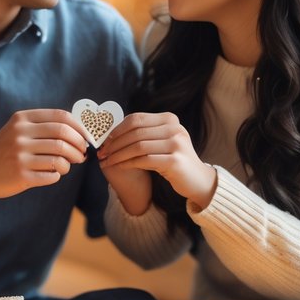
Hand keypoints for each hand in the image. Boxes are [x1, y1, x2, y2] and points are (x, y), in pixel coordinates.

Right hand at [0, 109, 89, 198]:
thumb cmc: (4, 151)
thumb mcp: (17, 130)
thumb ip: (43, 126)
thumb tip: (79, 131)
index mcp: (22, 119)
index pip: (61, 117)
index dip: (79, 127)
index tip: (86, 137)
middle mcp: (20, 135)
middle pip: (63, 135)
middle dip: (79, 146)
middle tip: (82, 154)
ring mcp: (20, 156)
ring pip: (60, 157)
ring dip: (70, 163)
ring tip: (68, 165)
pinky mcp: (21, 176)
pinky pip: (52, 175)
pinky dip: (58, 175)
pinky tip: (52, 174)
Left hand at [98, 113, 216, 209]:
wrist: (197, 180)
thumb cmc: (174, 160)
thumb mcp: (162, 141)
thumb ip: (144, 133)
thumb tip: (112, 132)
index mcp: (170, 119)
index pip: (136, 119)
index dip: (117, 129)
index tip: (105, 141)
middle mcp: (175, 129)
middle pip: (135, 132)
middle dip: (114, 143)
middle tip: (102, 153)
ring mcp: (176, 144)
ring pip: (138, 146)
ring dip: (118, 155)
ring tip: (107, 161)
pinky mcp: (175, 161)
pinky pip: (144, 160)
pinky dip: (127, 163)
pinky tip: (118, 167)